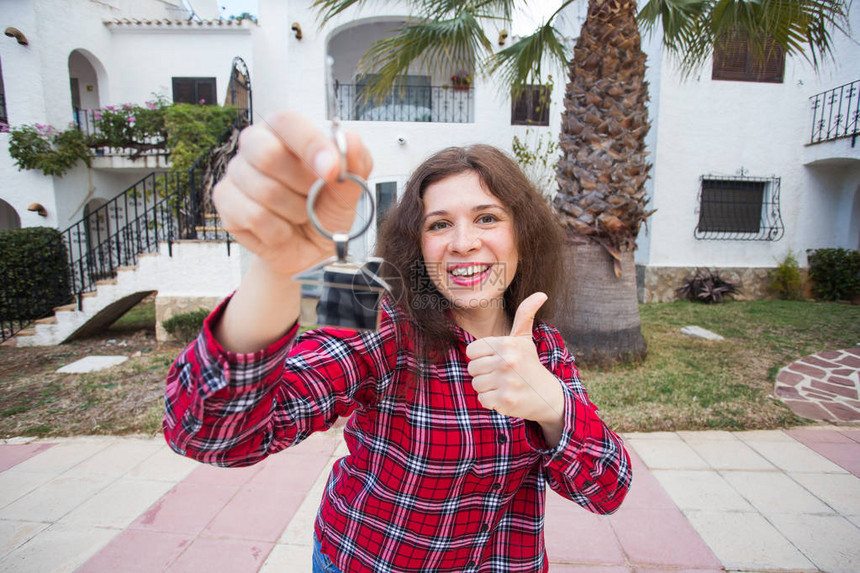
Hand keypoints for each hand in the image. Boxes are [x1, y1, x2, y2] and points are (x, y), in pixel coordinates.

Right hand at [213, 111, 373, 276]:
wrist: (309, 251)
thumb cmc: (325, 211)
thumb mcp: (350, 189)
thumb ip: (355, 163)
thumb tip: (352, 139)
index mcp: (285, 131)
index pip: (287, 122)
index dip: (310, 145)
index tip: (332, 170)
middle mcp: (255, 145)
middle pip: (267, 154)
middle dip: (302, 185)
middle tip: (315, 198)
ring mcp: (236, 172)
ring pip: (264, 191)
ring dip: (294, 212)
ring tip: (300, 215)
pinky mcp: (225, 202)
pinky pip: (253, 216)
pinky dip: (277, 230)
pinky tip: (283, 230)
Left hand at [466, 293, 564, 425]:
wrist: (547, 396)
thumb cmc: (529, 364)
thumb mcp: (524, 339)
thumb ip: (525, 314)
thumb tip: (541, 294)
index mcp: (507, 343)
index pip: (471, 351)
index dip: (481, 357)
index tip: (496, 360)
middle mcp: (507, 361)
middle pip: (472, 368)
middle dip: (484, 373)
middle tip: (502, 374)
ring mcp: (506, 381)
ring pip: (476, 384)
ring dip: (487, 387)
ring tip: (504, 385)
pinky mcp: (505, 400)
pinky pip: (482, 400)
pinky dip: (491, 401)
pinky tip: (505, 396)